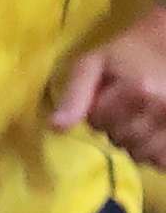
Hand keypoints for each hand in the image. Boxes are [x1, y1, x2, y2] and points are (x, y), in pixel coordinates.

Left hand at [49, 11, 165, 167]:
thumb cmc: (127, 51)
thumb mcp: (93, 63)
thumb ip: (74, 94)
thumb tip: (56, 128)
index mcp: (137, 91)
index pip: (98, 123)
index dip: (97, 111)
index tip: (107, 95)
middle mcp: (162, 109)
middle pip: (121, 141)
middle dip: (115, 127)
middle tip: (125, 107)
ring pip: (142, 154)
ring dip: (135, 143)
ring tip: (139, 118)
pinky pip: (163, 160)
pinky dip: (155, 153)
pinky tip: (153, 133)